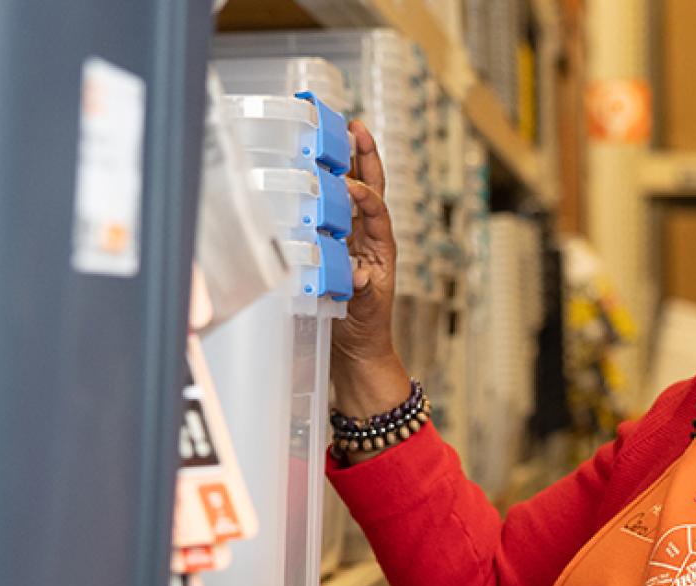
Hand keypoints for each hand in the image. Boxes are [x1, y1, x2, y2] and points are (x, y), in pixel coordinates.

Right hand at [337, 119, 397, 362]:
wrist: (356, 349)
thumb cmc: (365, 330)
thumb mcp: (366, 312)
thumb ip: (363, 293)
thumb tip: (361, 276)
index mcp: (382, 249)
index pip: (377, 212)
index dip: (366, 195)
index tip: (349, 183)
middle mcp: (368, 238)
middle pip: (369, 190)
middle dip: (365, 157)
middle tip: (355, 126)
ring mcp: (351, 239)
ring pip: (350, 194)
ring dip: (346, 163)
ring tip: (340, 132)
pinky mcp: (334, 246)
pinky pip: (330, 211)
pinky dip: (324, 187)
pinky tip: (314, 168)